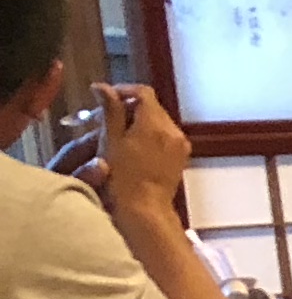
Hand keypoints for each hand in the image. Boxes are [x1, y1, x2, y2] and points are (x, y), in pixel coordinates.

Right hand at [92, 83, 190, 215]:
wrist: (145, 211)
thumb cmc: (122, 179)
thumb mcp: (110, 141)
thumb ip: (109, 111)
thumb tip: (102, 87)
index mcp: (155, 124)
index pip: (143, 93)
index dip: (122, 91)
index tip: (104, 99)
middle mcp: (173, 131)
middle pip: (151, 107)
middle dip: (127, 108)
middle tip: (103, 118)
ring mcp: (180, 145)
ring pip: (157, 121)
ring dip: (137, 122)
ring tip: (115, 134)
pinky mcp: (181, 157)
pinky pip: (164, 137)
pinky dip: (148, 135)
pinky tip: (131, 147)